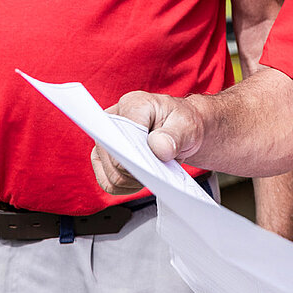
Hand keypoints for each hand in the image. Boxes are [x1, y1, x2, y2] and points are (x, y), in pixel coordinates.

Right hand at [90, 91, 207, 194]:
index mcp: (133, 104)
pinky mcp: (104, 157)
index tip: (156, 159)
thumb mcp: (188, 126)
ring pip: (109, 174)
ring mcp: (106, 140)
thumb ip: (175, 135)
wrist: (184, 133)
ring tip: (152, 172)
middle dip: (137, 170)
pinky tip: (141, 181)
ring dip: (132, 181)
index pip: (123, 134)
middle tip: (159, 167)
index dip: (137, 154)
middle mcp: (113, 120)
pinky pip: (107, 182)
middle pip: (113, 158)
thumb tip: (159, 149)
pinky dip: (125, 187)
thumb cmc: (184, 125)